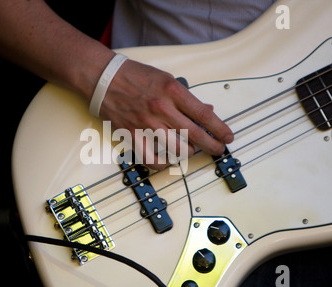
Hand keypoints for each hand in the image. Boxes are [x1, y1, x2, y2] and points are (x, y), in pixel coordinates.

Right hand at [99, 59, 233, 169]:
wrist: (104, 78)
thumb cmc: (134, 76)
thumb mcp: (166, 79)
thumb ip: (186, 97)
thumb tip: (206, 110)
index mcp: (172, 91)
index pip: (204, 115)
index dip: (220, 129)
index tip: (227, 137)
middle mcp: (161, 109)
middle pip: (195, 135)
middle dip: (212, 146)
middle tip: (217, 149)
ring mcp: (146, 124)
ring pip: (176, 149)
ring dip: (188, 153)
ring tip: (190, 150)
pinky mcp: (132, 134)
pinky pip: (151, 158)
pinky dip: (163, 164)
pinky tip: (168, 161)